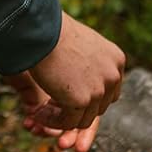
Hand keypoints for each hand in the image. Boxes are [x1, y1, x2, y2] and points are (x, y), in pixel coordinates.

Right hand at [2, 13, 125, 151]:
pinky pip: (68, 122)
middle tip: (50, 105)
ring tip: (39, 111)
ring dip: (60, 118)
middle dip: (74, 109)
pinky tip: (35, 113)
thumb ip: (86, 62)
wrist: (41, 29)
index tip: (63, 96)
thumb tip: (77, 79)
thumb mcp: (80, 44)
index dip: (86, 97)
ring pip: (83, 118)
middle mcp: (113, 75)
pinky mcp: (83, 100)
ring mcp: (100, 89)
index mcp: (116, 59)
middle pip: (98, 106)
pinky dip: (51, 122)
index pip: (108, 90)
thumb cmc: (52, 31)